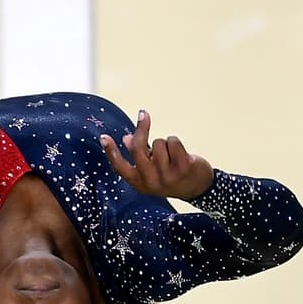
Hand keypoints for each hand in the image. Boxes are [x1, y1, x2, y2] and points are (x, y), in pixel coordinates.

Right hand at [99, 109, 213, 200]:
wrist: (199, 189)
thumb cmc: (172, 176)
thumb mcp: (152, 170)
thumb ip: (139, 156)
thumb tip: (126, 138)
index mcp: (140, 184)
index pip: (121, 167)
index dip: (111, 151)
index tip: (103, 137)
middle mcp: (152, 182)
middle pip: (138, 148)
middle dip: (141, 128)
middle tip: (143, 114)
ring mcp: (168, 176)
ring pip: (158, 142)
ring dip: (165, 144)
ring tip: (172, 156)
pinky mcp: (183, 167)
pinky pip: (172, 141)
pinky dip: (176, 143)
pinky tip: (182, 154)